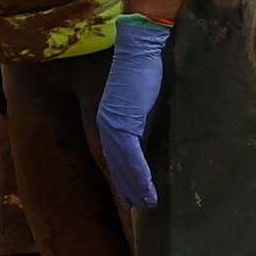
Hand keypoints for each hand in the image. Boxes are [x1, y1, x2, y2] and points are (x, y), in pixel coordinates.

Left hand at [99, 13, 171, 209]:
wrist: (138, 47)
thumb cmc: (142, 67)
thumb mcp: (141, 101)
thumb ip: (141, 120)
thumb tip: (149, 139)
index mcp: (109, 120)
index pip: (115, 156)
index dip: (122, 177)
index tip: (130, 194)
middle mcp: (106, 126)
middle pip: (116, 166)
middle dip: (126, 189)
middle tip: (137, 208)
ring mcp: (113, 126)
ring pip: (123, 168)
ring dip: (134, 190)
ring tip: (146, 206)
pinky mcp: (124, 124)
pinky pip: (132, 159)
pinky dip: (141, 179)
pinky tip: (148, 194)